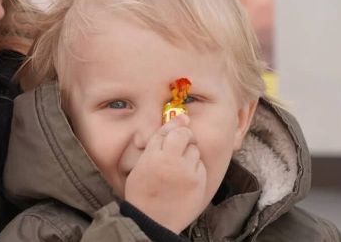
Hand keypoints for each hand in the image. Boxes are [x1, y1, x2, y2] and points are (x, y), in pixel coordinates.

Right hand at [124, 114, 206, 233]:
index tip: (182, 119)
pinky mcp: (199, 182)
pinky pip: (201, 165)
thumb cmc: (142, 193)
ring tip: (180, 166)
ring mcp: (187, 172)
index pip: (166, 131)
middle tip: (182, 142)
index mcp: (152, 156)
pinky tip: (186, 177)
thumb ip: (154, 146)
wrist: (152, 221)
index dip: (175, 124)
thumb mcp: (140, 167)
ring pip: (194, 150)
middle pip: (184, 135)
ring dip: (190, 153)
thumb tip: (173, 125)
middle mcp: (170, 161)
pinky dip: (195, 168)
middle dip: (185, 135)